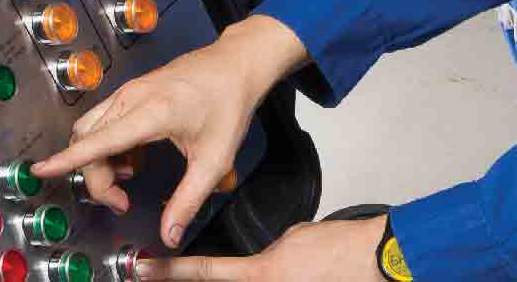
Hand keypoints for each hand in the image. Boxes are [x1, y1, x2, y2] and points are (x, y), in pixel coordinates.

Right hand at [33, 15, 310, 246]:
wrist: (236, 64)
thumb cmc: (228, 102)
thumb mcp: (214, 159)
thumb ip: (188, 200)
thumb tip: (170, 232)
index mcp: (152, 112)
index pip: (98, 140)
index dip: (67, 159)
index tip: (42, 171)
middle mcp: (133, 98)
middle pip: (88, 141)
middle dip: (96, 177)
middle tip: (121, 201)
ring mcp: (130, 92)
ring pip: (91, 129)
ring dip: (99, 159)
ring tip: (129, 176)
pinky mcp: (131, 92)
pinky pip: (104, 120)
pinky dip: (108, 145)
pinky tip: (134, 158)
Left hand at [140, 216, 389, 281]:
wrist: (374, 260)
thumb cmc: (341, 249)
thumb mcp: (293, 239)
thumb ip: (265, 255)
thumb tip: (259, 263)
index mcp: (260, 275)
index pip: (204, 272)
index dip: (168, 272)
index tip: (143, 270)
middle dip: (192, 278)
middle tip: (166, 273)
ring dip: (240, 275)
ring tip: (278, 263)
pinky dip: (260, 278)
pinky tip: (289, 270)